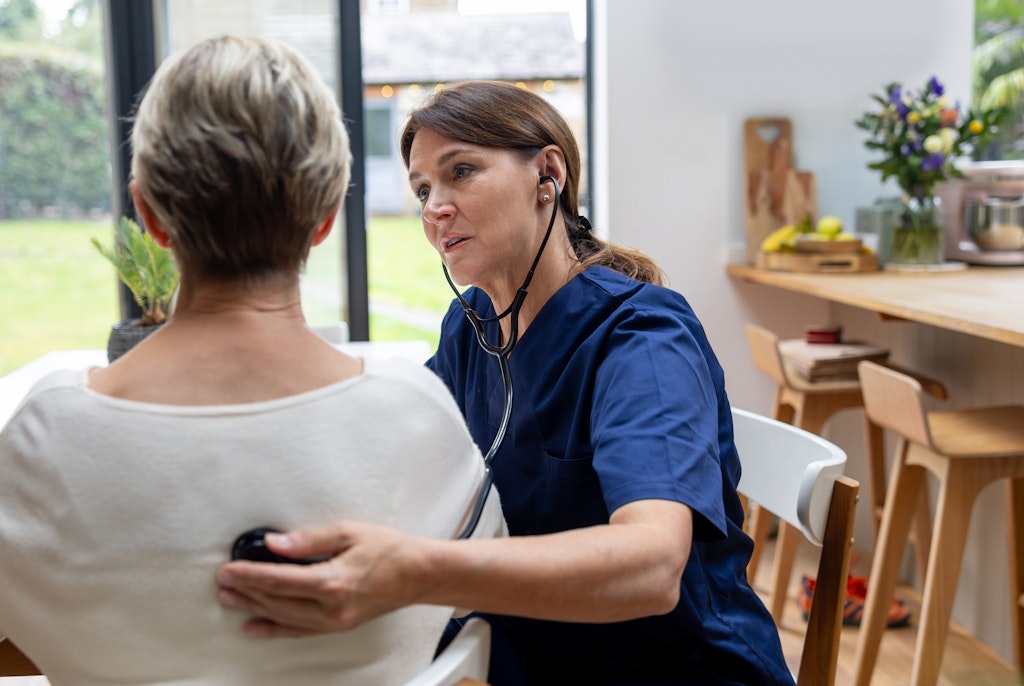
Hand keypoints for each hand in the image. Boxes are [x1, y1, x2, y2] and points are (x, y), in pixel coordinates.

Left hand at [217, 521, 428, 637]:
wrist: (419, 574)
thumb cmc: (390, 549)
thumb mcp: (350, 532)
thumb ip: (309, 539)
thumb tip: (276, 543)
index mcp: (332, 582)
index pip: (279, 580)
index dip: (250, 574)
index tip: (228, 568)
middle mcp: (331, 607)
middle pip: (277, 601)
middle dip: (247, 590)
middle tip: (223, 581)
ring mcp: (334, 621)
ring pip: (284, 618)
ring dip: (254, 608)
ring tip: (230, 599)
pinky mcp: (338, 625)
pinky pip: (299, 631)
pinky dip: (274, 629)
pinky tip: (255, 627)